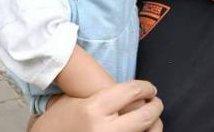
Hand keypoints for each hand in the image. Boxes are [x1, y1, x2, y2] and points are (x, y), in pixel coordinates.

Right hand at [31, 80, 162, 131]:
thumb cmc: (58, 121)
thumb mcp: (74, 100)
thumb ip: (101, 96)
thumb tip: (130, 93)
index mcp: (94, 109)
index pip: (131, 92)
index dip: (145, 87)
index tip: (149, 88)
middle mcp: (106, 128)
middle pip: (146, 115)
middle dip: (155, 105)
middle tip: (155, 101)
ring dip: (155, 123)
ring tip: (152, 117)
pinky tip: (142, 129)